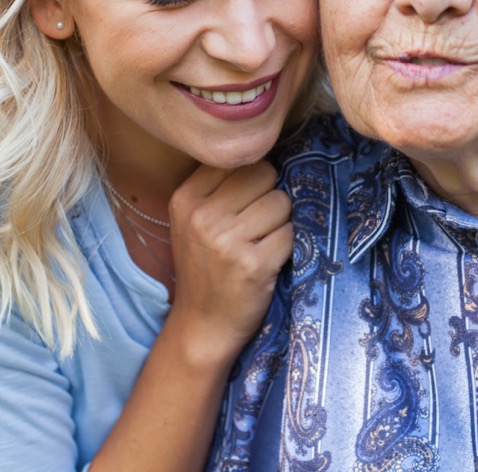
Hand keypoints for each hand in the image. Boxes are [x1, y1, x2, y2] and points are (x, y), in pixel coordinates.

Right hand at [167, 161, 292, 351]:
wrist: (202, 326)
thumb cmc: (205, 268)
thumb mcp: (194, 221)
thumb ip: (221, 186)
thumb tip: (269, 151)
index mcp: (186, 198)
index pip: (239, 160)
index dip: (253, 178)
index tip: (248, 201)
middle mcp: (203, 216)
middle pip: (265, 175)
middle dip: (270, 197)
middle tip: (257, 226)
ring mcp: (227, 241)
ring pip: (282, 203)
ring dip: (281, 223)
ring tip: (261, 245)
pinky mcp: (254, 264)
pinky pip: (291, 234)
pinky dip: (288, 246)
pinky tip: (269, 262)